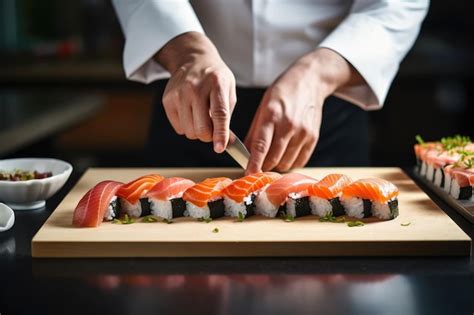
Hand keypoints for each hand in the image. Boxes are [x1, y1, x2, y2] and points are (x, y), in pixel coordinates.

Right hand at [156, 32, 236, 152]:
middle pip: (202, 128)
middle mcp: (195, 87)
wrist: (193, 60)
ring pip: (189, 131)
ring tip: (201, 117)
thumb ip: (227, 117)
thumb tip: (227, 143)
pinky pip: (178, 128)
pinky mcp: (167, 99)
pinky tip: (190, 113)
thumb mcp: (229, 91)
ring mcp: (179, 93)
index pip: (219, 113)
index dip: (220, 133)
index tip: (220, 148)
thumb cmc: (215, 79)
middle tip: (213, 130)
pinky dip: (186, 127)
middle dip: (209, 136)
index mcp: (216, 83)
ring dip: (197, 131)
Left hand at [245, 48, 361, 173]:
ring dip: (276, 165)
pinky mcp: (313, 137)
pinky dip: (290, 162)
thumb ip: (254, 131)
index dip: (254, 163)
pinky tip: (285, 154)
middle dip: (263, 166)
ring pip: (286, 162)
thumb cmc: (282, 93)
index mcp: (271, 115)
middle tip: (257, 166)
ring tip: (272, 156)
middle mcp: (288, 125)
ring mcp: (303, 132)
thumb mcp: (263, 107)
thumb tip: (245, 154)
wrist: (310, 81)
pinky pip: (300, 161)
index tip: (248, 174)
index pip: (260, 146)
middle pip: (273, 158)